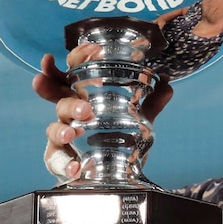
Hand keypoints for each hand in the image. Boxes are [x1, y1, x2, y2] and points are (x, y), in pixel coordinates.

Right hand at [36, 43, 174, 179]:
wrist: (109, 174)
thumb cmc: (115, 139)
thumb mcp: (135, 120)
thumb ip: (150, 103)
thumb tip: (168, 83)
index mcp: (84, 98)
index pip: (74, 72)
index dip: (78, 58)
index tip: (90, 49)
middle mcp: (70, 115)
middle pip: (59, 99)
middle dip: (62, 96)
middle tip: (84, 107)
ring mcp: (62, 138)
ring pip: (54, 129)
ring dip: (61, 130)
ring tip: (72, 134)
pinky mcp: (60, 161)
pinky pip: (57, 161)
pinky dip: (66, 164)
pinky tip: (75, 168)